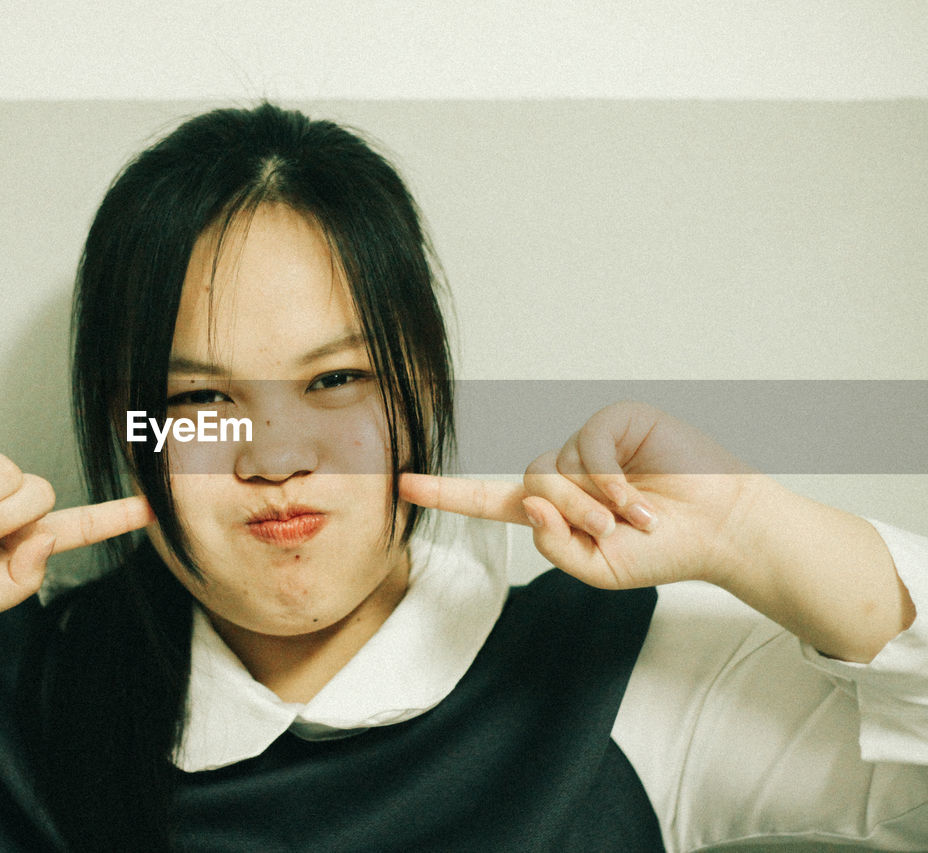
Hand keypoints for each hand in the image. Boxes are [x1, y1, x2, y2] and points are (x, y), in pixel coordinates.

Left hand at [401, 401, 762, 589]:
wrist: (719, 531)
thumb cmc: (662, 551)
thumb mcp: (598, 568)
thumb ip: (555, 548)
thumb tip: (530, 505)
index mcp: (553, 509)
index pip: (490, 500)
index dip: (447, 494)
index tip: (402, 486)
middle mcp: (566, 471)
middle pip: (530, 484)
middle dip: (570, 514)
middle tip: (613, 530)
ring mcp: (590, 443)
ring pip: (556, 466)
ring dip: (594, 502)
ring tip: (637, 515)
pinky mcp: (618, 420)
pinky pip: (589, 444)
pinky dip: (609, 477)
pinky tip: (640, 497)